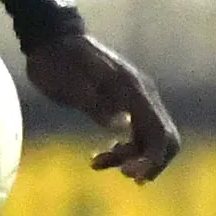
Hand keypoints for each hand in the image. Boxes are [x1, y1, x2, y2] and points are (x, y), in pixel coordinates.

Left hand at [24, 34, 179, 181]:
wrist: (50, 41)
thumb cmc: (56, 62)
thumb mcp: (68, 85)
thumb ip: (95, 104)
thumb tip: (122, 126)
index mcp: (132, 89)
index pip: (159, 131)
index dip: (152, 158)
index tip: (130, 175)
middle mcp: (141, 94)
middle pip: (165, 138)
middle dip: (150, 161)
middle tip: (124, 174)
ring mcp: (134, 99)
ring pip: (148, 139)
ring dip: (130, 157)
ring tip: (97, 162)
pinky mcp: (123, 104)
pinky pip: (134, 134)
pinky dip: (123, 150)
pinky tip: (99, 157)